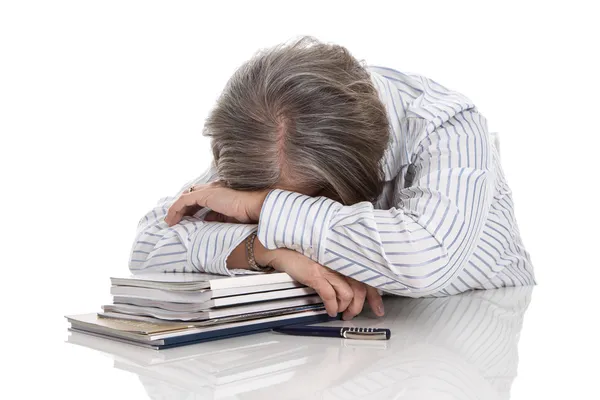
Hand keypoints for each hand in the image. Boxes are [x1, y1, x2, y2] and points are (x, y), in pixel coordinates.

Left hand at [165, 181, 269, 225]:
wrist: (254, 206)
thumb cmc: (247, 212)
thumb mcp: (229, 216)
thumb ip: (218, 216)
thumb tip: (208, 220)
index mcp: (220, 191)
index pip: (201, 196)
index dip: (192, 207)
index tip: (188, 218)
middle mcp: (213, 188)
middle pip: (191, 195)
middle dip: (182, 208)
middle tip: (176, 220)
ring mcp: (208, 190)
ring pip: (185, 198)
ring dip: (176, 210)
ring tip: (171, 222)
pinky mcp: (204, 195)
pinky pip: (184, 201)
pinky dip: (175, 210)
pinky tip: (172, 220)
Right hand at [259, 247, 384, 319]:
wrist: (282, 250)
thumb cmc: (303, 258)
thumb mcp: (326, 265)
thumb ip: (339, 275)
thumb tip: (349, 294)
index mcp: (344, 261)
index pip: (367, 279)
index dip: (375, 297)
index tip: (379, 310)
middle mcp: (340, 263)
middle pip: (360, 289)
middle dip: (358, 307)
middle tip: (351, 315)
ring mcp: (328, 269)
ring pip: (347, 294)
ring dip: (345, 308)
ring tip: (339, 313)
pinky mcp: (316, 274)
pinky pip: (330, 295)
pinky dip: (332, 307)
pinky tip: (330, 311)